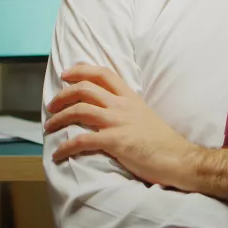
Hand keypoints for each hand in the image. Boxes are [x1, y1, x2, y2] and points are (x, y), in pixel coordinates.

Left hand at [45, 64, 227, 199]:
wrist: (178, 158)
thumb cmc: (162, 141)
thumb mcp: (144, 115)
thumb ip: (127, 109)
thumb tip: (108, 110)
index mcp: (130, 97)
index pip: (103, 73)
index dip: (81, 70)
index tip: (66, 74)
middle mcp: (122, 105)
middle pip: (85, 89)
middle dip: (63, 94)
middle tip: (51, 105)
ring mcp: (119, 122)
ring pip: (80, 110)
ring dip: (59, 118)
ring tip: (48, 126)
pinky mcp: (116, 141)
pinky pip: (83, 140)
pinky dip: (66, 146)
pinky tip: (58, 153)